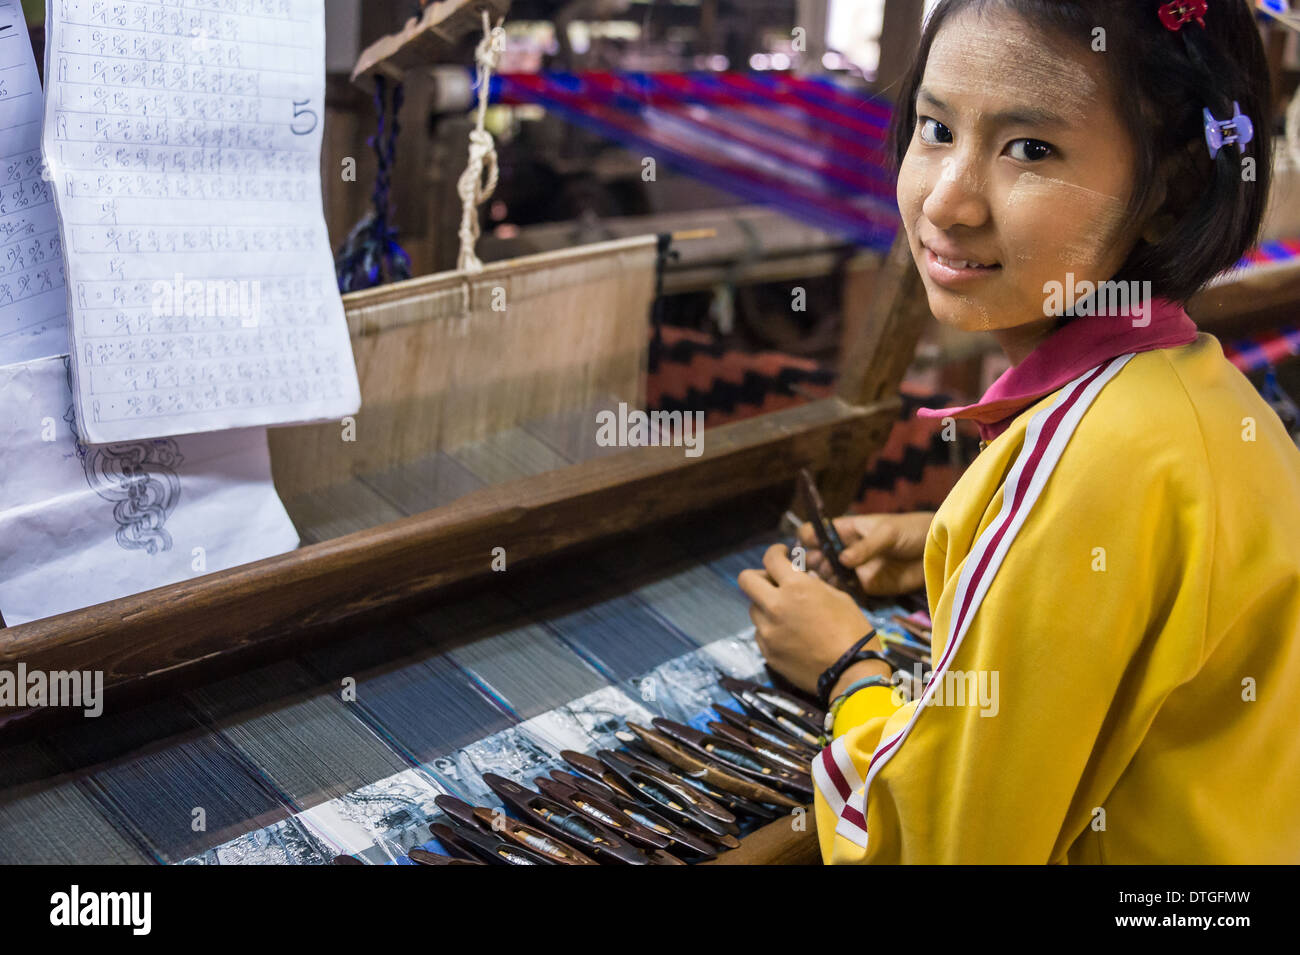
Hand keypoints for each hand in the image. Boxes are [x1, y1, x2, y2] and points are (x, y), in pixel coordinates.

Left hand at [737, 543, 887, 696]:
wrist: (852, 673)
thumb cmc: (853, 631)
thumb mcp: (838, 597)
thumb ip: (813, 584)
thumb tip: (801, 577)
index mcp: (796, 587)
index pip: (771, 558)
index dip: (775, 551)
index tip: (781, 554)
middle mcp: (775, 606)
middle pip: (746, 580)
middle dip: (759, 575)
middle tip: (774, 581)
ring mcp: (768, 631)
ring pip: (753, 608)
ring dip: (765, 604)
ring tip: (786, 612)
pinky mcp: (767, 652)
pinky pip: (761, 632)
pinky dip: (770, 628)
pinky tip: (789, 634)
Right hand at [797, 511, 933, 596]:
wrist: (937, 551)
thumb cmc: (911, 531)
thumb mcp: (887, 533)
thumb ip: (866, 547)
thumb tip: (842, 560)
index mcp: (847, 530)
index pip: (817, 531)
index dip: (808, 538)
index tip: (809, 547)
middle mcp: (845, 550)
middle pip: (817, 557)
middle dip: (812, 563)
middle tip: (818, 569)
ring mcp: (854, 570)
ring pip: (828, 576)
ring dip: (823, 580)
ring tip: (827, 581)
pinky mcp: (866, 587)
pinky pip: (846, 592)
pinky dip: (838, 594)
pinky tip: (838, 594)